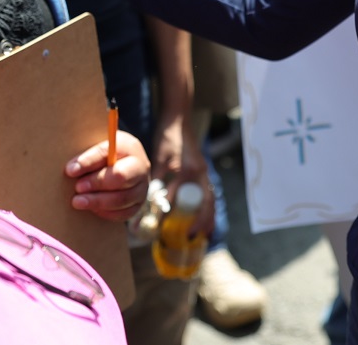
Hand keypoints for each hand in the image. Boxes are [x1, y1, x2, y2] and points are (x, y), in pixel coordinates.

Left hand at [66, 129, 150, 221]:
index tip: (70, 170)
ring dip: (98, 201)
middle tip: (77, 188)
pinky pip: (124, 212)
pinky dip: (106, 212)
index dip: (89, 161)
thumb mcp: (99, 148)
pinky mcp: (139, 204)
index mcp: (129, 146)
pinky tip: (92, 209)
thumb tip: (72, 170)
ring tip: (78, 202)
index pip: (108, 153)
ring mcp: (142, 187)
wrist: (124, 166)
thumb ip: (88, 156)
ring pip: (122, 198)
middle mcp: (140, 167)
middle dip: (96, 183)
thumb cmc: (106, 156)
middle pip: (120, 177)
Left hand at [153, 110, 214, 236]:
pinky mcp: (202, 170)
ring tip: (204, 232)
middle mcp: (200, 173)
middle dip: (202, 221)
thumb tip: (147, 204)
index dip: (178, 215)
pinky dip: (206, 205)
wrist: (178, 120)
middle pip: (206, 203)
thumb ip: (156, 181)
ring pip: (210, 199)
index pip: (183, 199)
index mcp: (189, 171)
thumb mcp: (159, 160)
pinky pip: (208, 192)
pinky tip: (202, 214)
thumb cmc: (167, 138)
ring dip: (207, 215)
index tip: (174, 230)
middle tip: (194, 237)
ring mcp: (203, 171)